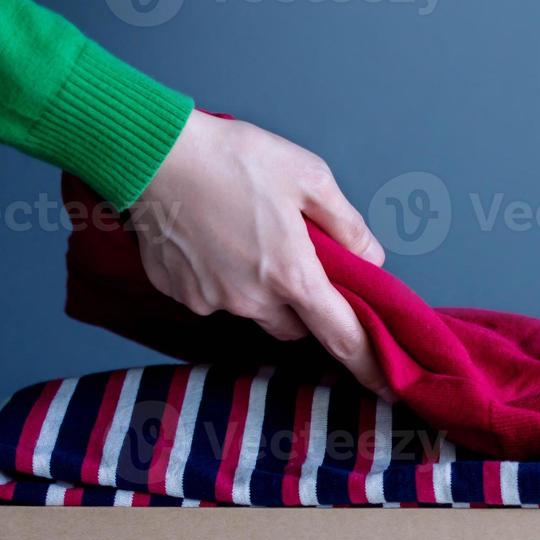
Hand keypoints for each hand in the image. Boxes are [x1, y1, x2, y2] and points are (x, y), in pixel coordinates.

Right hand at [130, 112, 390, 396]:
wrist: (152, 153)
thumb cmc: (233, 157)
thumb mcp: (309, 176)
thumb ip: (347, 225)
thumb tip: (371, 258)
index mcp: (292, 275)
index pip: (341, 335)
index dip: (368, 363)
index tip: (386, 386)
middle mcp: (252, 299)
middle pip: (294, 325)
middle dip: (300, 304)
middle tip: (291, 257)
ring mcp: (211, 301)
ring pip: (251, 311)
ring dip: (257, 289)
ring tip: (243, 235)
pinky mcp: (180, 294)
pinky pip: (212, 298)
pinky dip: (218, 277)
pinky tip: (209, 236)